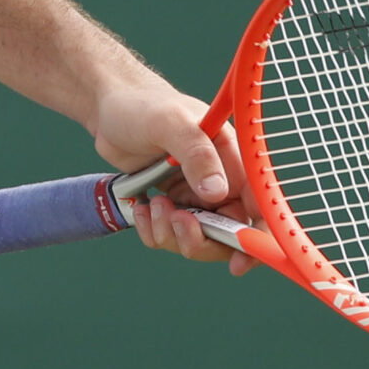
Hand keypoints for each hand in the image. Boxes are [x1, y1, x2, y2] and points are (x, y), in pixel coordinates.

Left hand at [91, 77, 258, 278]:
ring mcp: (197, 194)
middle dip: (200, 238)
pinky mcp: (175, 202)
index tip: (237, 263)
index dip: (256, 239)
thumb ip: (196, 154)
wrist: (110, 108)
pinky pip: (171, 234)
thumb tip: (217, 193)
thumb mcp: (170, 123)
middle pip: (228, 233)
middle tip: (174, 220)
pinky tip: (141, 209)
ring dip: (172, 233)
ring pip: (198, 238)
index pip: (258, 205)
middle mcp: (220, 180)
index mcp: (232, 158)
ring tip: (152, 205)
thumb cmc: (143, 106)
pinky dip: (155, 231)